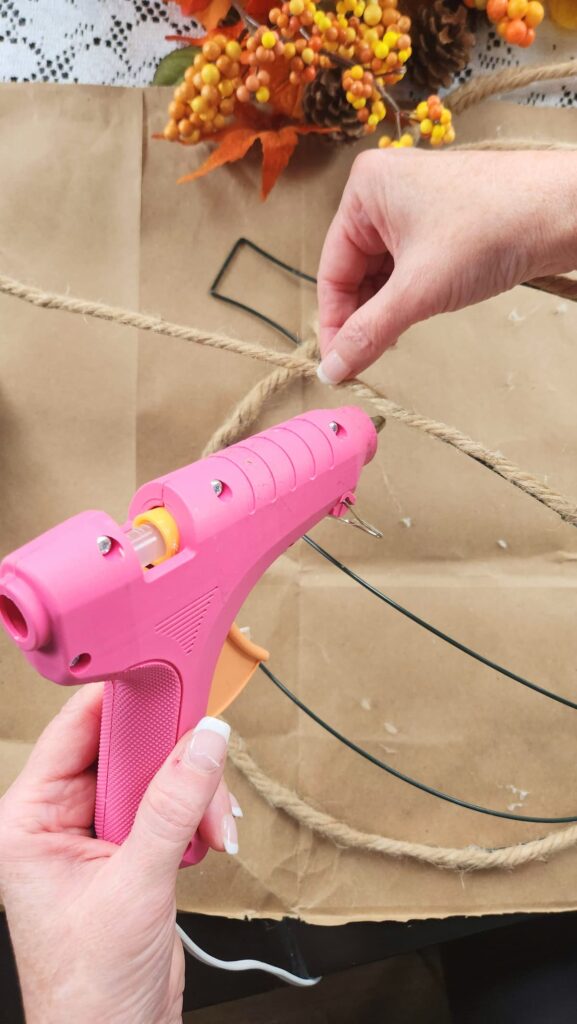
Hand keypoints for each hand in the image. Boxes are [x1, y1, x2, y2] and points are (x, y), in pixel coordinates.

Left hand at [0, 686, 240, 1023]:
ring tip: (211, 830)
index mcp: (30, 819)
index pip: (75, 730)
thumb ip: (173, 807)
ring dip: (193, 796)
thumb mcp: (134, 886)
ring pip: (155, 775)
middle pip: (125, 748)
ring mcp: (97, 834)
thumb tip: (205, 743)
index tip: (168, 679)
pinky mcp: (130, 850)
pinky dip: (196, 817)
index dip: (122, 702)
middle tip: (207, 772)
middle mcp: (59, 819)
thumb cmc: (90, 988)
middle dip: (174, 763)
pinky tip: (206, 842)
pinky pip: (169, 805)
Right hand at [317, 150, 576, 381]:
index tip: (337, 364)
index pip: (332, 271)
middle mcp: (383, 192)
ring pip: (382, 273)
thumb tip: (333, 369)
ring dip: (385, 310)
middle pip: (355, 272)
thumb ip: (369, 333)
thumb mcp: (419, 290)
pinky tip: (413, 320)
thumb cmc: (492, 229)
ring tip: (393, 341)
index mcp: (365, 190)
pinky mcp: (441, 222)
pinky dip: (407, 297)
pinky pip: (408, 267)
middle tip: (364, 361)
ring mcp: (414, 206)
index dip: (334, 323)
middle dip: (362, 317)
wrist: (564, 211)